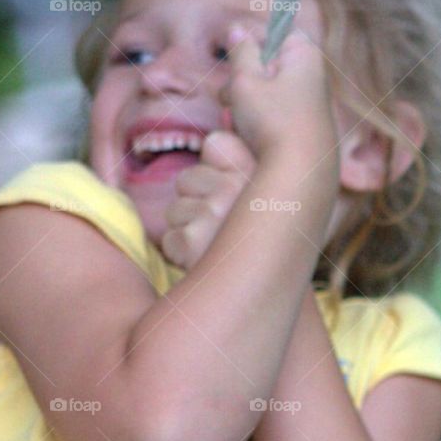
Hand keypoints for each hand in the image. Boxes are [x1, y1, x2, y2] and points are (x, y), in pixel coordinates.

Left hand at [161, 131, 256, 269]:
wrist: (272, 301)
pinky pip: (168, 239)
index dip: (218, 174)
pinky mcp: (194, 239)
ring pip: (174, 211)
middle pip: (187, 179)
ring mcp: (215, 212)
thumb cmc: (264, 250)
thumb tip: (211, 140)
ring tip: (218, 250)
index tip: (240, 197)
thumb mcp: (259, 198)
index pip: (216, 146)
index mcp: (257, 171)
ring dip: (189, 232)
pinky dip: (181, 257)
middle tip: (226, 232)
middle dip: (197, 205)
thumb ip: (236, 161)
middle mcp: (238, 187)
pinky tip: (207, 266)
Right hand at [218, 21, 338, 169]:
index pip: (274, 32)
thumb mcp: (246, 80)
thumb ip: (241, 52)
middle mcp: (312, 77)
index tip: (230, 57)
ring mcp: (310, 105)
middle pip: (268, 66)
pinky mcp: (305, 130)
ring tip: (238, 122)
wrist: (300, 174)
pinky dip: (259, 124)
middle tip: (230, 98)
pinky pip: (274, 117)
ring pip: (267, 94)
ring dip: (246, 105)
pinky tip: (249, 139)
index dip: (249, 43)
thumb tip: (238, 30)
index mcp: (304, 55)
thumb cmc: (273, 121)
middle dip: (243, 80)